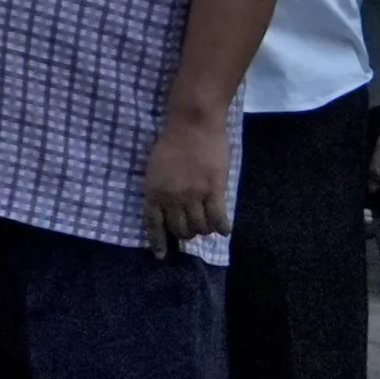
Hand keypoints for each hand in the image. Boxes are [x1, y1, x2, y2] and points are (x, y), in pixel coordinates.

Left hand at [142, 111, 233, 256]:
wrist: (193, 123)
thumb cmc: (172, 140)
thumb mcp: (155, 166)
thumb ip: (160, 187)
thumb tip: (166, 205)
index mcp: (154, 192)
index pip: (154, 225)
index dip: (158, 242)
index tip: (161, 255)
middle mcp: (172, 198)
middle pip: (180, 228)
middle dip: (185, 234)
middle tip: (191, 230)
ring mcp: (194, 195)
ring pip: (199, 226)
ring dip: (203, 230)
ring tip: (206, 227)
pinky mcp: (214, 190)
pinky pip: (218, 218)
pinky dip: (222, 227)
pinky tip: (225, 231)